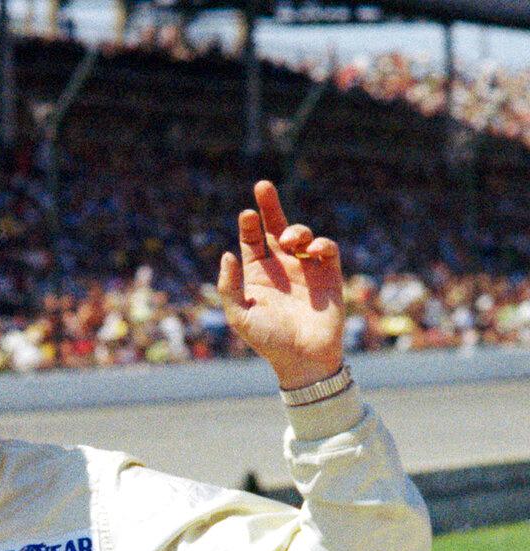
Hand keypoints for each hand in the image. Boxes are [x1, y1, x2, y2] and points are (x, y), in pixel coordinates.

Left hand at [217, 181, 344, 389]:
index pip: (252, 240)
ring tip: (288, 240)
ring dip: (295, 230)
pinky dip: (322, 244)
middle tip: (263, 186)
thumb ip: (229, 286)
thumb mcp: (240, 315)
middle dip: (269, 206)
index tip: (247, 214)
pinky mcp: (329, 275)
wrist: (303, 359)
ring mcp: (305, 269)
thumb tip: (226, 254)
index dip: (249, 225)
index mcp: (257, 273)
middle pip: (274, 227)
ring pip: (301, 235)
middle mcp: (281, 266)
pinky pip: (327, 250)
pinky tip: (312, 250)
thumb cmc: (268, 340)